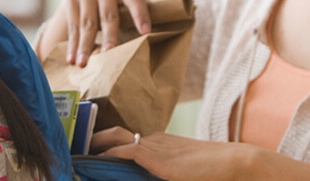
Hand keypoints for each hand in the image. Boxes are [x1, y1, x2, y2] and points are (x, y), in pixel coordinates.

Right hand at [38, 0, 149, 66]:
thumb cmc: (115, 4)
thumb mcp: (125, 3)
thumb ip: (132, 17)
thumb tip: (144, 48)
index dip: (140, 16)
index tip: (145, 34)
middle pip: (108, 14)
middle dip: (109, 36)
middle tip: (108, 54)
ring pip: (87, 23)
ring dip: (85, 46)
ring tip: (84, 63)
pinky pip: (73, 26)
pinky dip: (72, 45)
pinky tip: (72, 59)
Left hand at [92, 126, 266, 180]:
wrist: (235, 163)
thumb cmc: (214, 171)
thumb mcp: (182, 172)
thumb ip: (163, 174)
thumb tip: (150, 177)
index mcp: (160, 143)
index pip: (125, 138)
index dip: (104, 144)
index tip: (87, 153)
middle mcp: (154, 140)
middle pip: (114, 133)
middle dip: (92, 141)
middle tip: (74, 152)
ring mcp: (156, 146)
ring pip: (115, 138)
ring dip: (94, 147)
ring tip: (76, 156)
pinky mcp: (159, 156)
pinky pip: (126, 151)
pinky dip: (108, 155)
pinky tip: (94, 161)